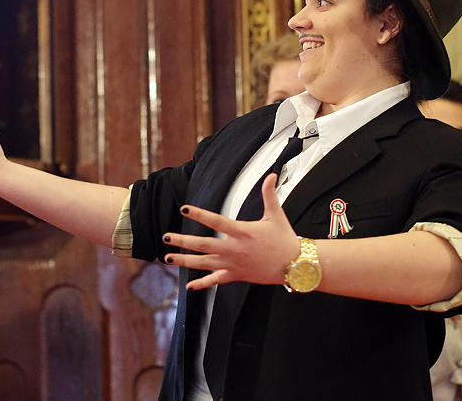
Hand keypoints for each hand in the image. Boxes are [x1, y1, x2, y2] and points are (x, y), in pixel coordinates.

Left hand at [162, 174, 300, 290]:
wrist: (295, 264)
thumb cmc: (285, 238)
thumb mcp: (276, 215)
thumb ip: (269, 194)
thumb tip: (272, 175)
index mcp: (243, 232)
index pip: (216, 221)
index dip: (199, 214)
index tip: (184, 209)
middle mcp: (235, 249)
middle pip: (203, 245)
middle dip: (183, 241)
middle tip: (166, 237)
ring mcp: (234, 264)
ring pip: (204, 264)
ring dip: (185, 261)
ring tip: (168, 258)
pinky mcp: (236, 276)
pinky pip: (216, 281)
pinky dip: (201, 284)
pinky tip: (188, 286)